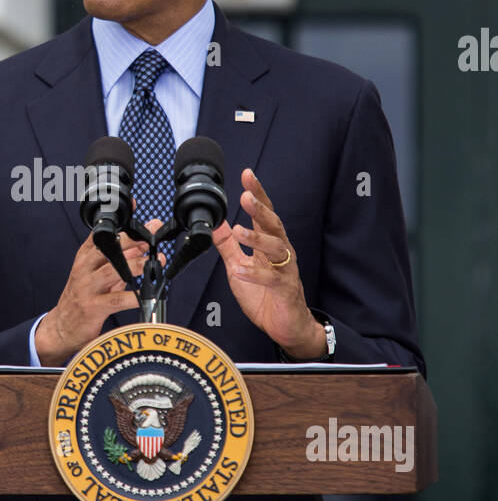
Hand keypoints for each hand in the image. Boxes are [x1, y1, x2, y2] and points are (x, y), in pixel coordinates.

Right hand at [34, 218, 165, 366]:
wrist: (63, 327)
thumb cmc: (84, 297)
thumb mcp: (99, 274)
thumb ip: (121, 258)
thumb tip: (144, 242)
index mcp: (85, 256)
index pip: (101, 232)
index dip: (117, 218)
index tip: (134, 206)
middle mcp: (84, 268)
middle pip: (108, 248)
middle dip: (132, 241)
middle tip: (151, 237)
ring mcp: (87, 287)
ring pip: (113, 270)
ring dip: (136, 265)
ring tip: (154, 261)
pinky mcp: (93, 306)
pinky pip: (116, 299)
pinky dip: (134, 296)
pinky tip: (148, 293)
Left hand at [213, 168, 325, 358]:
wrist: (285, 326)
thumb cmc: (265, 296)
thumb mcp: (239, 266)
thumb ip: (228, 245)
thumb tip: (216, 224)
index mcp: (269, 244)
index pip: (264, 213)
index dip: (257, 193)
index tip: (247, 175)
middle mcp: (280, 252)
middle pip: (273, 224)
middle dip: (260, 208)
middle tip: (246, 196)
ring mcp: (285, 270)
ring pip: (276, 248)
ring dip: (257, 237)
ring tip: (239, 230)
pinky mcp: (285, 289)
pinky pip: (271, 279)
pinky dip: (255, 273)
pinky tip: (241, 269)